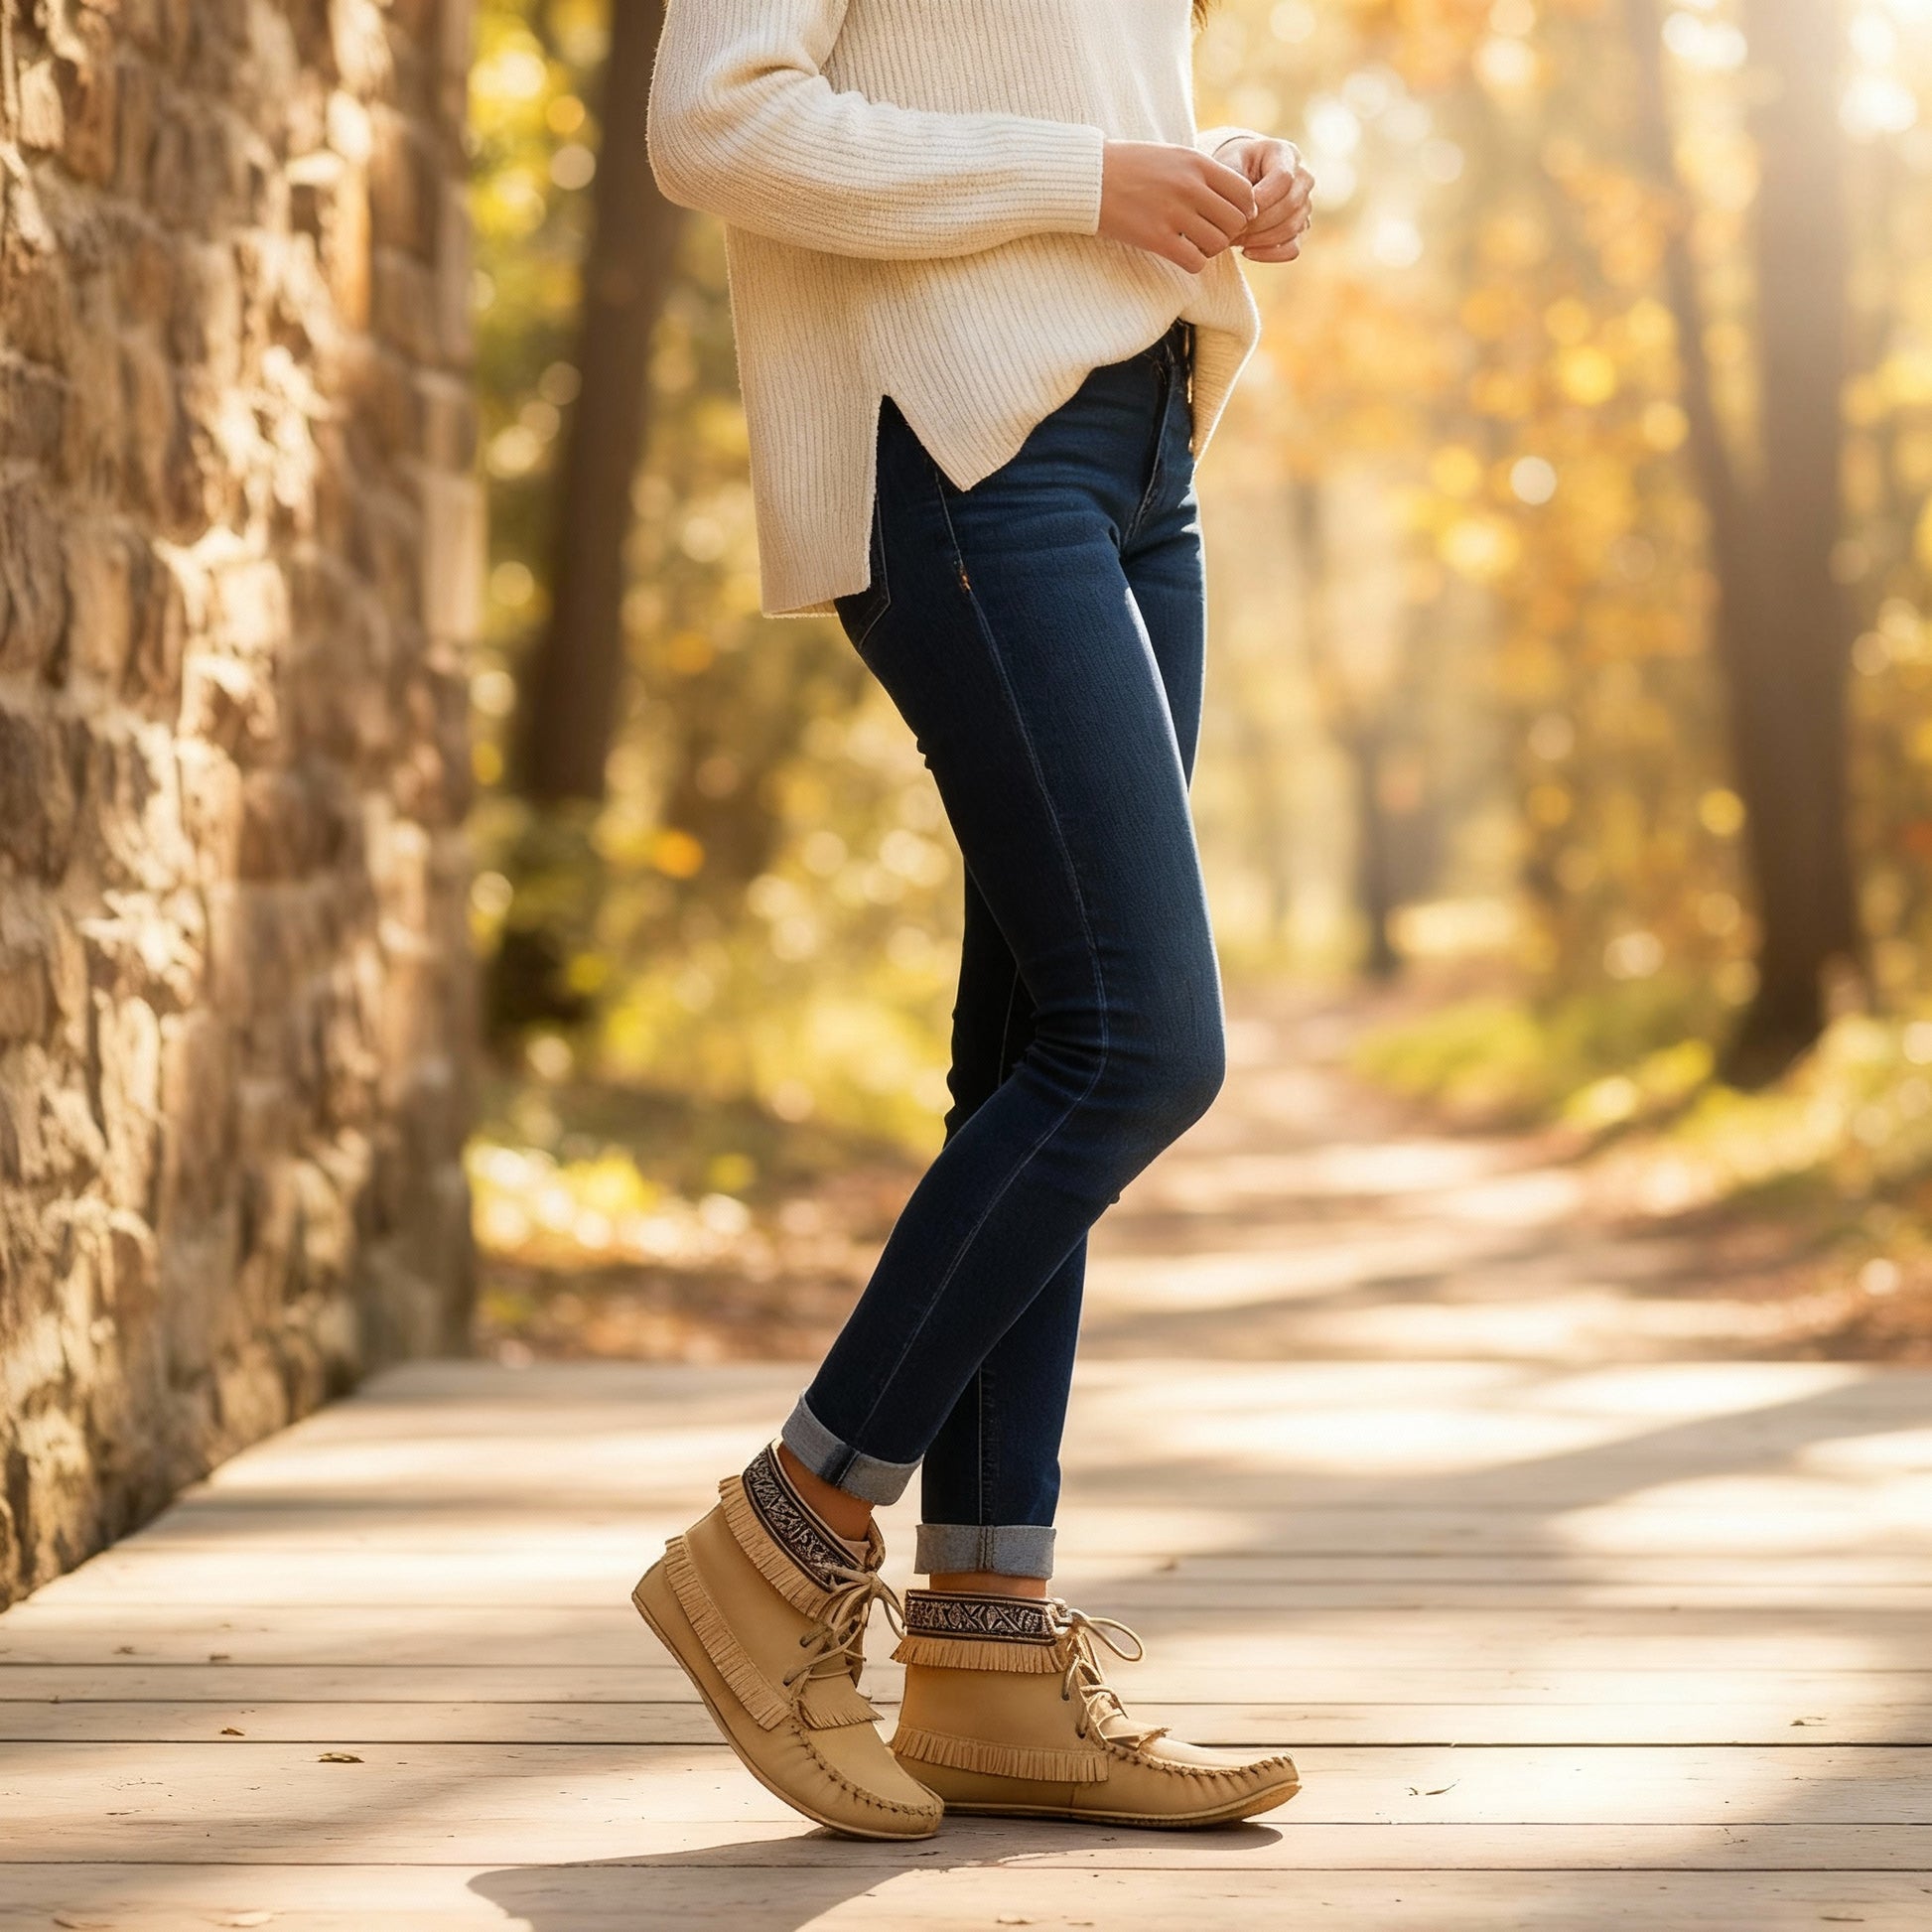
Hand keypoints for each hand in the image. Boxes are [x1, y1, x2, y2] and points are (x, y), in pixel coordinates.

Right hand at [1097, 140, 1257, 273]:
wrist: (1089, 177)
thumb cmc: (1129, 166)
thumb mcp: (1172, 155)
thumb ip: (1202, 173)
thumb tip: (1235, 197)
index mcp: (1196, 163)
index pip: (1244, 192)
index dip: (1243, 210)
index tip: (1228, 217)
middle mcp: (1189, 186)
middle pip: (1235, 222)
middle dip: (1227, 233)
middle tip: (1211, 234)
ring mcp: (1173, 213)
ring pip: (1217, 244)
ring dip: (1209, 250)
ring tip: (1193, 244)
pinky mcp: (1156, 238)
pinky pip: (1194, 261)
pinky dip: (1193, 263)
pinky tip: (1180, 254)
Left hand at [1210, 135, 1314, 261]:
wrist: (1240, 177)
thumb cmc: (1232, 168)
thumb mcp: (1228, 164)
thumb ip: (1235, 182)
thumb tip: (1244, 213)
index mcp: (1286, 154)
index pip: (1284, 179)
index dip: (1261, 198)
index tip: (1237, 209)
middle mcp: (1303, 177)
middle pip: (1289, 205)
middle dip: (1257, 222)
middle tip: (1230, 230)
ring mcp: (1306, 204)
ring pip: (1291, 228)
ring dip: (1260, 239)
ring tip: (1234, 239)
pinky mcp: (1301, 228)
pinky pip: (1292, 249)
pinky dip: (1269, 255)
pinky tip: (1245, 252)